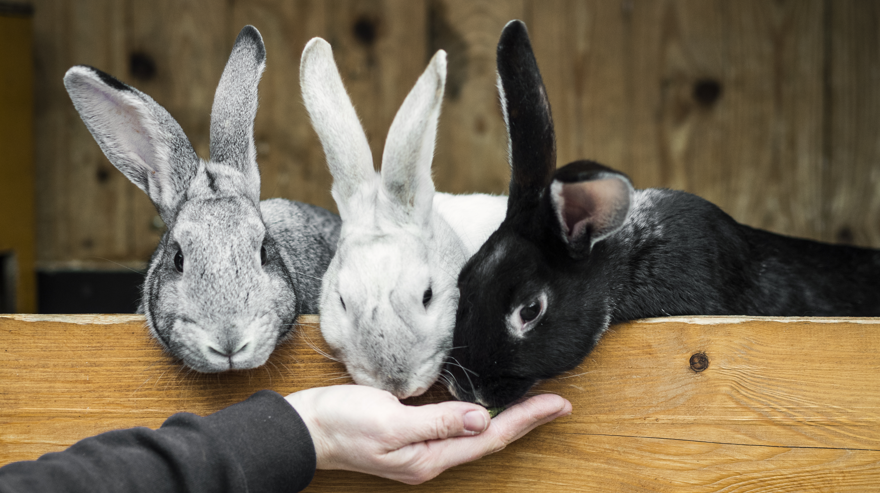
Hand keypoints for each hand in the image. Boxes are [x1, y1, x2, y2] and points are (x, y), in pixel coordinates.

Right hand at [285, 385, 570, 483]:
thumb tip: (481, 417)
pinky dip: (480, 413)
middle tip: (557, 402)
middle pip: (489, 438)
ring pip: (476, 432)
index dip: (526, 419)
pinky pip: (456, 425)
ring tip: (534, 404)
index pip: (490, 436)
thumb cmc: (342, 424)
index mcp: (430, 457)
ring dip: (507, 418)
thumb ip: (437, 420)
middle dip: (526, 420)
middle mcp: (432, 456)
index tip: (556, 403)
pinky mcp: (412, 433)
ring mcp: (422, 447)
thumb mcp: (390, 420)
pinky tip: (487, 404)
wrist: (305, 429)